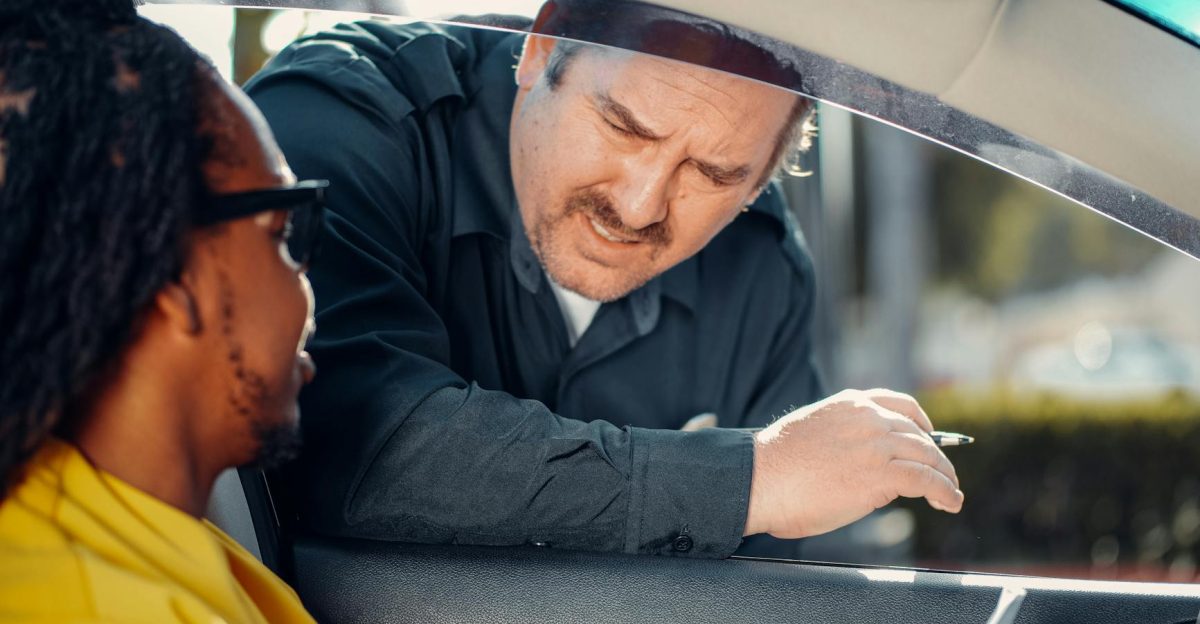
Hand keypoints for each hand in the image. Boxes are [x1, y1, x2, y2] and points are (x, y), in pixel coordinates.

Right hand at [743, 388, 963, 538]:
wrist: (758, 479)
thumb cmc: (774, 466)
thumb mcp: (814, 433)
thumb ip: (843, 438)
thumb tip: (859, 463)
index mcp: (850, 404)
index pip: (899, 404)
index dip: (921, 422)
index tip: (929, 435)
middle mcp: (869, 418)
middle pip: (919, 434)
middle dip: (936, 456)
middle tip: (944, 475)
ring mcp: (877, 445)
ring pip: (928, 457)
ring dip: (945, 477)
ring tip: (951, 494)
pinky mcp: (881, 474)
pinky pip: (927, 481)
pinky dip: (945, 492)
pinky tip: (950, 503)